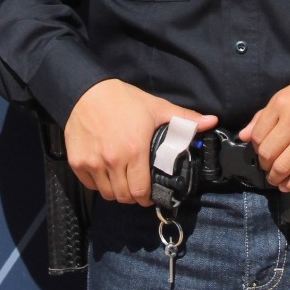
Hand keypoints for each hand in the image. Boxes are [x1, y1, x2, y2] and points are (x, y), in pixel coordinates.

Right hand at [64, 80, 216, 205]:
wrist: (87, 92)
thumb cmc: (123, 100)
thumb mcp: (156, 107)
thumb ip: (184, 119)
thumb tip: (212, 121)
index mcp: (135, 151)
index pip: (141, 191)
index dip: (148, 197)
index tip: (151, 193)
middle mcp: (113, 161)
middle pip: (124, 196)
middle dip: (134, 196)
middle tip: (138, 187)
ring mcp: (93, 163)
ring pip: (107, 193)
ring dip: (117, 191)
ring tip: (123, 181)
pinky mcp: (77, 162)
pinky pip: (90, 185)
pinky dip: (99, 184)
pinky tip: (106, 173)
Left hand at [238, 66, 289, 192]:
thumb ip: (265, 114)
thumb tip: (244, 135)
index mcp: (281, 105)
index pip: (256, 135)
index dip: (255, 147)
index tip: (261, 151)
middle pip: (267, 154)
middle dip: (264, 165)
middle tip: (268, 166)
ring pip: (282, 167)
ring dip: (275, 177)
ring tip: (276, 178)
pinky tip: (287, 186)